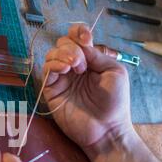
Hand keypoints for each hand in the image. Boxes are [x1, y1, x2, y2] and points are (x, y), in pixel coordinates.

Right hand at [43, 24, 132, 154]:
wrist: (106, 128)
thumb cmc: (115, 102)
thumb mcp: (114, 71)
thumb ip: (98, 54)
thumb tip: (81, 45)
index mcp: (90, 60)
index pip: (77, 38)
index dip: (78, 33)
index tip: (86, 40)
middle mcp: (73, 67)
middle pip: (62, 43)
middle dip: (72, 47)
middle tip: (83, 64)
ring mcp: (61, 78)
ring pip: (52, 54)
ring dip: (64, 55)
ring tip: (76, 68)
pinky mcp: (51, 90)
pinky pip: (46, 70)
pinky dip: (54, 65)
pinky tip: (65, 71)